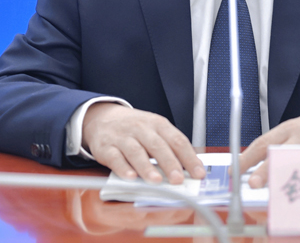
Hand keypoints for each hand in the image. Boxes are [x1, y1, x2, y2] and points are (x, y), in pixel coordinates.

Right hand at [82, 103, 205, 184]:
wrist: (101, 117)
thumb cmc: (134, 128)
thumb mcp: (154, 130)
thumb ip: (170, 147)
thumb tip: (188, 170)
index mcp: (158, 124)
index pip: (177, 140)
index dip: (189, 158)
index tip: (198, 173)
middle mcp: (141, 129)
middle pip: (158, 145)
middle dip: (169, 163)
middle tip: (178, 179)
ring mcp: (123, 137)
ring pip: (136, 152)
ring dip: (147, 167)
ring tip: (156, 181)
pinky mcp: (106, 148)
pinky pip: (115, 158)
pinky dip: (123, 168)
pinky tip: (130, 177)